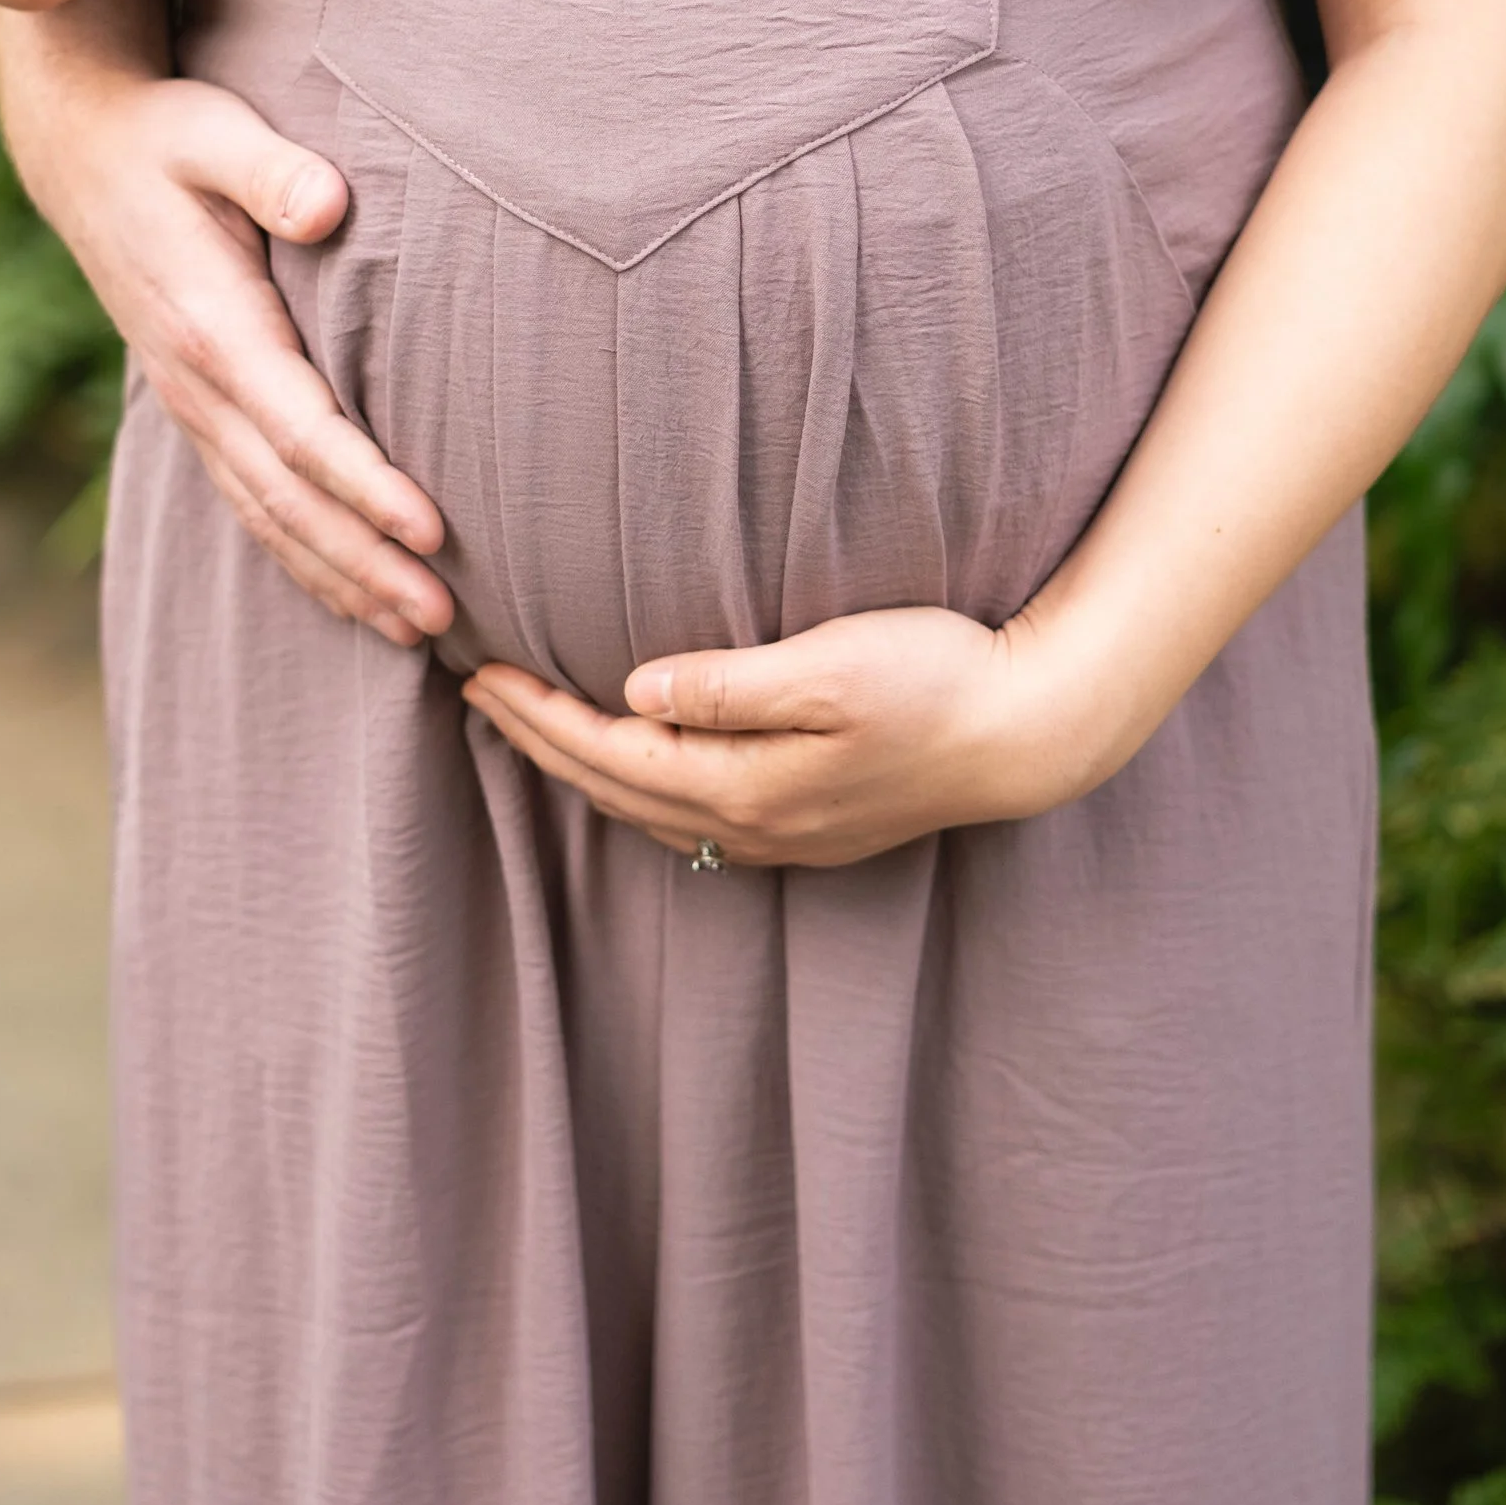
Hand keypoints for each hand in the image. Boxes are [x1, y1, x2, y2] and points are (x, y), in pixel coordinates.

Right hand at [36, 65, 454, 645]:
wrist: (78, 151)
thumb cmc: (165, 135)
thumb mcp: (213, 131)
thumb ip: (269, 168)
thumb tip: (326, 203)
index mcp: (211, 326)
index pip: (299, 429)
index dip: (365, 486)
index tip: (432, 530)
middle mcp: (198, 385)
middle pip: (289, 499)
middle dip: (365, 563)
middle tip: (443, 617)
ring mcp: (193, 407)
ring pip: (269, 517)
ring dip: (341, 578)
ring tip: (416, 630)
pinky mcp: (199, 411)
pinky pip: (251, 504)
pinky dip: (303, 559)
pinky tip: (351, 595)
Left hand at [463, 605, 1103, 870]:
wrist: (1029, 734)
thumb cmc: (938, 679)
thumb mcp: (833, 666)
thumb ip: (730, 685)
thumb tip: (636, 688)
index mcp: (747, 786)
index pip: (611, 752)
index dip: (539, 718)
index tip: (480, 676)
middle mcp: (754, 827)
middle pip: (616, 789)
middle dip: (540, 745)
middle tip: (477, 697)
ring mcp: (784, 838)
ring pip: (648, 813)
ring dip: (582, 772)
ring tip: (531, 733)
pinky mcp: (813, 829)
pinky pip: (690, 822)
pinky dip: (637, 792)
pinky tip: (632, 771)